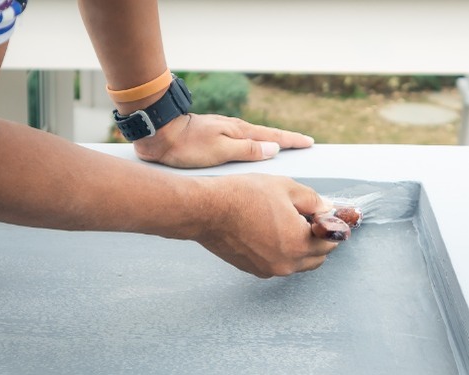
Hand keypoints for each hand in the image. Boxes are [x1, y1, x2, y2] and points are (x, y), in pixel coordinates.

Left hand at [133, 113, 314, 167]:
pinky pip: (241, 142)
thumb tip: (274, 149)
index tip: (309, 142)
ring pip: (253, 138)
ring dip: (268, 143)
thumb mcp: (220, 151)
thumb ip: (248, 150)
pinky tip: (250, 151)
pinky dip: (252, 145)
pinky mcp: (213, 136)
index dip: (292, 141)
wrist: (159, 134)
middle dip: (285, 140)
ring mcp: (224, 131)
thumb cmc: (188, 146)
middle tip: (302, 144)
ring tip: (281, 149)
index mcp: (240, 133)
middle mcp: (234, 130)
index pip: (274, 138)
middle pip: (266, 136)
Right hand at [195, 174, 337, 277]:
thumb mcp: (287, 188)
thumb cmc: (243, 196)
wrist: (208, 210)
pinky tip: (271, 232)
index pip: (331, 242)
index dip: (331, 227)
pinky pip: (279, 264)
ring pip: (298, 263)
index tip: (327, 217)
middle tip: (309, 219)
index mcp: (300, 243)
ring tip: (287, 224)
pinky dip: (282, 253)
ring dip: (301, 248)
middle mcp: (287, 263)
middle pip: (318, 257)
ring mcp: (269, 269)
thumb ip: (314, 201)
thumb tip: (327, 209)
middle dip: (319, 240)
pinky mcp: (254, 269)